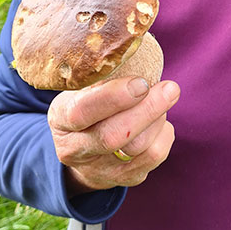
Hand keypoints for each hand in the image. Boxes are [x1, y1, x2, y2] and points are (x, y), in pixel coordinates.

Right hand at [48, 75, 178, 195]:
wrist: (82, 154)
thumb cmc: (86, 107)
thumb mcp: (79, 90)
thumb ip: (100, 77)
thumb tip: (134, 51)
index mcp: (60, 120)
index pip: (81, 112)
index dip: (112, 98)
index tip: (140, 82)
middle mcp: (75, 150)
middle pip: (113, 136)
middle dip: (147, 110)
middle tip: (170, 88)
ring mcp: (100, 169)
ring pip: (139, 147)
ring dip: (158, 118)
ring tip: (163, 97)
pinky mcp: (124, 178)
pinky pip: (154, 156)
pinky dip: (163, 132)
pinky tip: (159, 119)